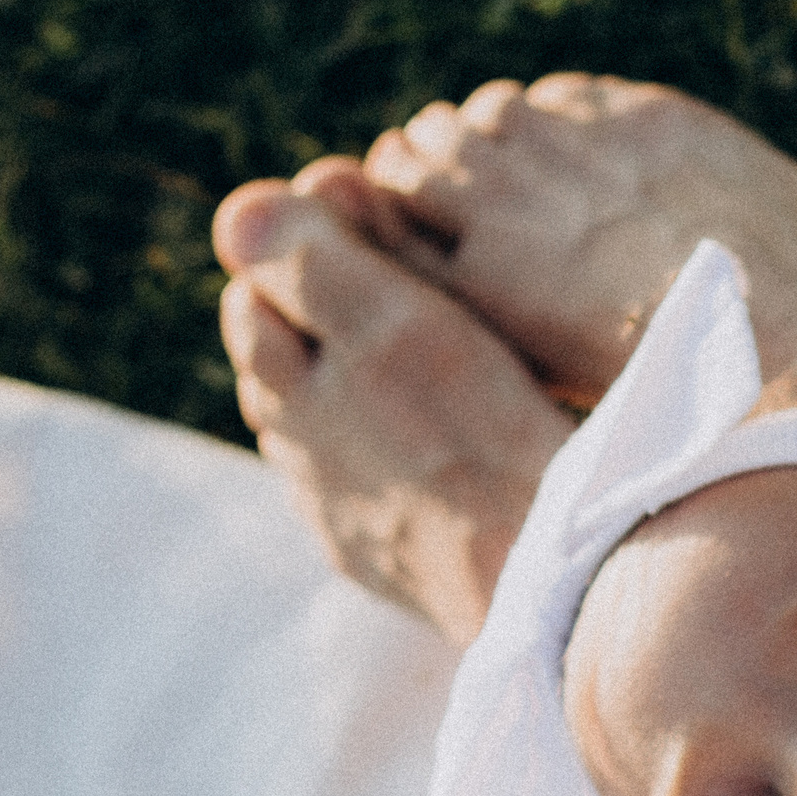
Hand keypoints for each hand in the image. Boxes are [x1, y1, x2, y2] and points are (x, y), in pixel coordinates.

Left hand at [213, 166, 569, 644]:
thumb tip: (238, 211)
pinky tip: (445, 469)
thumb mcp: (397, 325)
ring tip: (426, 375)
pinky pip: (386, 507)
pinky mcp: (404, 576)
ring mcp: (351, 527)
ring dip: (364, 402)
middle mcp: (303, 466)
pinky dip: (403, 473)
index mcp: (286, 393)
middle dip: (323, 326)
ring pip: (334, 442)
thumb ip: (311, 263)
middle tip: (394, 291)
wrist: (558, 585)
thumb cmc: (483, 445)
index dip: (303, 255)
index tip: (369, 228)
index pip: (254, 298)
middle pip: (285, 374)